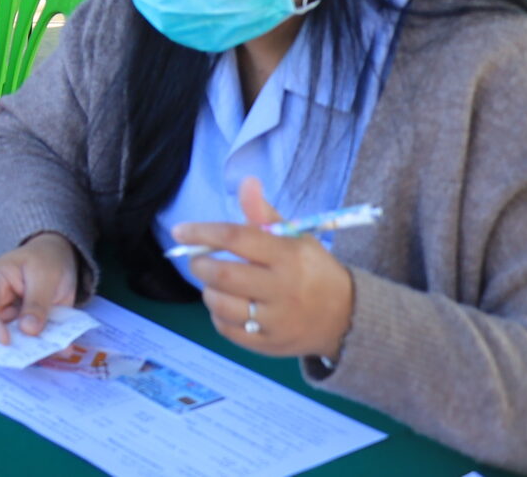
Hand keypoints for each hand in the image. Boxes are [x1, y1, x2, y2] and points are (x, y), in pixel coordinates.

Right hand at [0, 232, 81, 342]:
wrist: (58, 259)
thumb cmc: (44, 260)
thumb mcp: (44, 275)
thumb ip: (37, 303)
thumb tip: (28, 331)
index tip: (5, 342)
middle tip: (16, 358)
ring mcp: (6, 320)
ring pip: (4, 344)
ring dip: (24, 353)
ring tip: (47, 353)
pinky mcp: (22, 332)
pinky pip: (28, 347)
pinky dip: (43, 352)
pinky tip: (61, 350)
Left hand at [171, 178, 356, 361]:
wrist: (347, 317)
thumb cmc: (313, 270)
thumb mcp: (296, 238)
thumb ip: (264, 213)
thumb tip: (246, 182)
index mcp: (288, 256)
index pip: (237, 239)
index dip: (202, 232)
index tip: (180, 231)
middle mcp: (282, 289)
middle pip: (223, 275)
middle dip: (200, 263)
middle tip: (199, 259)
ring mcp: (275, 321)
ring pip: (221, 305)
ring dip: (208, 290)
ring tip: (215, 282)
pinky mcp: (269, 344)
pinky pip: (228, 330)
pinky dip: (218, 314)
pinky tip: (227, 305)